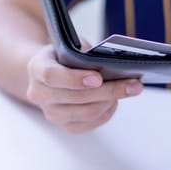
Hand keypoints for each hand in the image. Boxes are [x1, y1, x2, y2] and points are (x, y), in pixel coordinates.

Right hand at [26, 45, 143, 133]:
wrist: (49, 74)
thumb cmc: (63, 56)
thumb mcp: (70, 44)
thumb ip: (84, 51)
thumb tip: (111, 63)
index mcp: (36, 69)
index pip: (52, 76)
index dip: (75, 78)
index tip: (98, 77)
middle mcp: (39, 94)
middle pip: (75, 98)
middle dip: (108, 90)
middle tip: (134, 84)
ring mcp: (51, 113)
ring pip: (85, 113)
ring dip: (110, 101)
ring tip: (129, 90)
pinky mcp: (64, 125)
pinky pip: (89, 124)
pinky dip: (106, 112)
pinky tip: (115, 101)